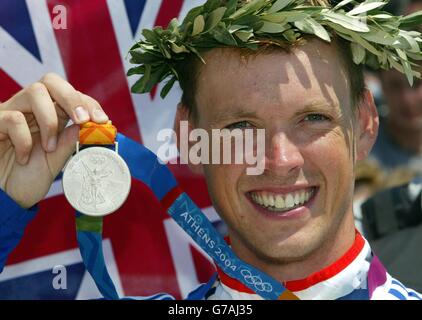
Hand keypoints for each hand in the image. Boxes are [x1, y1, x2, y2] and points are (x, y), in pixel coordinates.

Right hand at [0, 73, 109, 207]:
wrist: (4, 196)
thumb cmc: (27, 177)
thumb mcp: (56, 159)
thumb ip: (70, 140)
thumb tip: (92, 124)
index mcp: (49, 115)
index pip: (70, 95)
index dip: (87, 103)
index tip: (103, 120)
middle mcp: (30, 109)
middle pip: (51, 81)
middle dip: (72, 98)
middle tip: (83, 119)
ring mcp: (11, 112)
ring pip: (35, 92)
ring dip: (49, 121)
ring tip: (48, 148)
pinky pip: (13, 118)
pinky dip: (24, 140)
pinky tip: (23, 158)